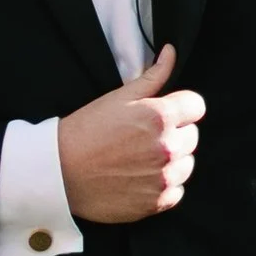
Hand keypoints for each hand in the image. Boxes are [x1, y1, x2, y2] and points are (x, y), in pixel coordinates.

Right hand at [55, 47, 205, 223]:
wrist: (59, 172)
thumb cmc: (85, 132)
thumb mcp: (117, 97)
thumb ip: (152, 76)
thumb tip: (171, 53)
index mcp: (160, 117)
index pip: (196, 106)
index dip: (180, 107)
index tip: (163, 113)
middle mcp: (167, 147)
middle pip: (192, 135)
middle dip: (174, 133)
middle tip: (143, 137)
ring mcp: (163, 177)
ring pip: (186, 164)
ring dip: (171, 160)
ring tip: (139, 158)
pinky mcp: (156, 202)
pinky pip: (176, 190)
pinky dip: (163, 185)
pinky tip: (139, 177)